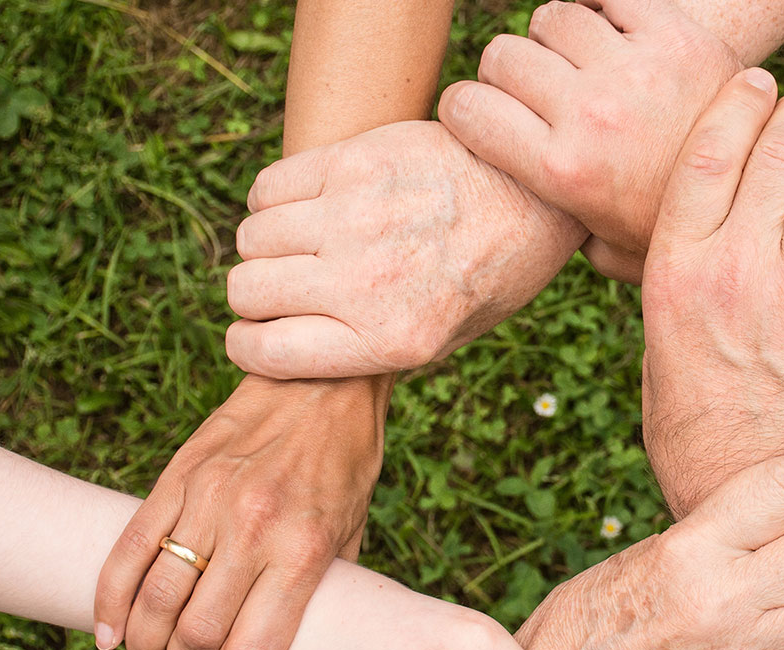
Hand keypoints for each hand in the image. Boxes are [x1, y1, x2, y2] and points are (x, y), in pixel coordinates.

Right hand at [94, 374, 390, 649]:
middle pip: (195, 635)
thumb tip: (293, 639)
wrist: (322, 382)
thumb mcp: (352, 529)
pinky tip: (111, 630)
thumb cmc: (345, 461)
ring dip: (145, 644)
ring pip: (154, 598)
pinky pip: (129, 549)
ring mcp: (210, 499)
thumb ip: (322, 586)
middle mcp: (254, 528)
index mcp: (302, 550)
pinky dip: (110, 599)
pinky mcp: (178, 476)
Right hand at [225, 120, 586, 378]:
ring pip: (252, 237)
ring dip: (266, 245)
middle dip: (255, 295)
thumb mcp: (445, 339)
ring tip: (302, 243)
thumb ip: (369, 349)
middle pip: (247, 291)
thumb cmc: (491, 273)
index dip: (248, 346)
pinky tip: (307, 205)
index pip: (265, 352)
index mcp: (391, 340)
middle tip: (285, 286)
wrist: (536, 194)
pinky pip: (268, 187)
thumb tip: (290, 349)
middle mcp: (367, 283)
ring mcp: (356, 218)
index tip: (255, 335)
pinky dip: (272, 200)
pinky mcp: (354, 162)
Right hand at [439, 0, 739, 283]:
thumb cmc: (675, 228)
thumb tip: (520, 223)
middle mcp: (590, 114)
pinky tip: (609, 33)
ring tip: (577, 63)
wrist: (764, 195)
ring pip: (551, 17)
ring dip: (555, 37)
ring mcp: (633, 70)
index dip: (463, 108)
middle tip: (535, 93)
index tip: (480, 116)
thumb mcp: (606, 250)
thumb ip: (556, 232)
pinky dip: (601, 6)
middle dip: (507, 74)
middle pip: (503, 56)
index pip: (466, 108)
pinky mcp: (675, 34)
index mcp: (562, 171)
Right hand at [639, 71, 783, 517]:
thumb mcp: (654, 320)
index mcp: (674, 267)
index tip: (757, 84)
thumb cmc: (688, 394)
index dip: (739, 102)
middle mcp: (732, 272)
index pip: (708, 152)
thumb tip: (661, 198)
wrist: (738, 471)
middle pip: (776, 150)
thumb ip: (661, 256)